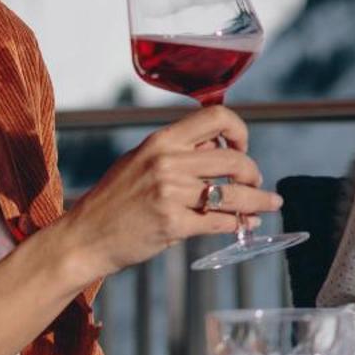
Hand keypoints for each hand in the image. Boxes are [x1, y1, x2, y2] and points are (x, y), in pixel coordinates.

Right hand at [54, 106, 281, 282]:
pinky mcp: (174, 224)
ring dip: (259, 200)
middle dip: (253, 173)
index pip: (216, 117)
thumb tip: (218, 148)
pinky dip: (240, 223)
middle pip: (234, 160)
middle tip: (255, 182)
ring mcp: (171, 194)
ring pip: (234, 194)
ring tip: (269, 204)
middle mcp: (168, 162)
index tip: (242, 147)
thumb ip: (178, 152)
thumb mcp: (140, 160)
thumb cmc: (115, 200)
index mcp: (162, 140)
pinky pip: (220, 221)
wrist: (85, 237)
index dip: (238, 131)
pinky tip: (246, 223)